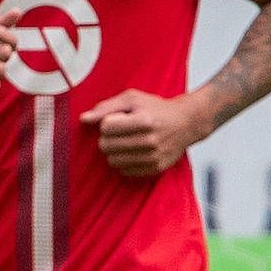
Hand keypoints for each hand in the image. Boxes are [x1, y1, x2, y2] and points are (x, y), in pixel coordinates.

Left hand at [80, 88, 209, 179]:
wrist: (186, 123)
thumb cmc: (156, 108)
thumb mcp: (132, 99)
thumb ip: (106, 107)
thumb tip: (83, 119)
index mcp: (144, 121)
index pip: (105, 128)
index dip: (106, 122)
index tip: (117, 119)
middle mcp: (150, 141)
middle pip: (106, 146)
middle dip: (106, 138)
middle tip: (118, 132)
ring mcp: (154, 157)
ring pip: (112, 161)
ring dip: (113, 151)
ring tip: (125, 141)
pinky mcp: (156, 168)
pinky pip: (124, 171)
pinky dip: (124, 161)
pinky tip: (133, 151)